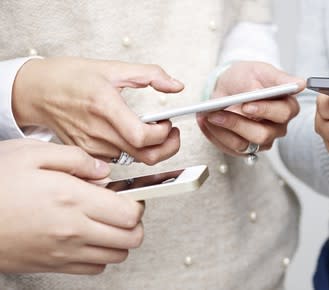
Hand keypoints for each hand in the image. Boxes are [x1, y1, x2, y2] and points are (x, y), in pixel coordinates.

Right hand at [0, 139, 144, 273]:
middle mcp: (73, 230)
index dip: (138, 202)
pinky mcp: (51, 265)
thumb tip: (103, 170)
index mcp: (73, 199)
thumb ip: (76, 158)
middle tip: (121, 207)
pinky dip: (100, 255)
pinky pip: (94, 269)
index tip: (129, 193)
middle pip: (131, 238)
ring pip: (116, 256)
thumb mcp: (31, 153)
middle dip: (134, 222)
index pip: (131, 213)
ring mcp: (63, 252)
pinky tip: (88, 236)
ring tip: (104, 221)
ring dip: (119, 239)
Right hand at [12, 57, 183, 164]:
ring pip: (135, 161)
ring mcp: (92, 148)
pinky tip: (131, 137)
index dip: (164, 134)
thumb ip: (150, 75)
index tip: (168, 123)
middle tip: (170, 132)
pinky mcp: (88, 156)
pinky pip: (120, 161)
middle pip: (146, 156)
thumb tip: (176, 86)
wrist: (36, 91)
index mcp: (105, 108)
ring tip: (148, 129)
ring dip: (149, 148)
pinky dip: (132, 152)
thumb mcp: (113, 68)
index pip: (143, 137)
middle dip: (167, 147)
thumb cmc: (70, 78)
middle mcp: (98, 133)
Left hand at [197, 61, 303, 155]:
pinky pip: (230, 148)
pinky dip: (215, 135)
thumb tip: (300, 84)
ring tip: (209, 115)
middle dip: (238, 124)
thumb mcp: (261, 71)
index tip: (247, 105)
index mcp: (287, 106)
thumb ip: (279, 79)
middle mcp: (277, 127)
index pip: (283, 113)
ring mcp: (262, 140)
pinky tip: (206, 122)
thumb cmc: (248, 77)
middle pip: (263, 135)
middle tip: (219, 112)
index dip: (265, 111)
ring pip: (245, 144)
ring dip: (223, 131)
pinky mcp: (246, 148)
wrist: (230, 86)